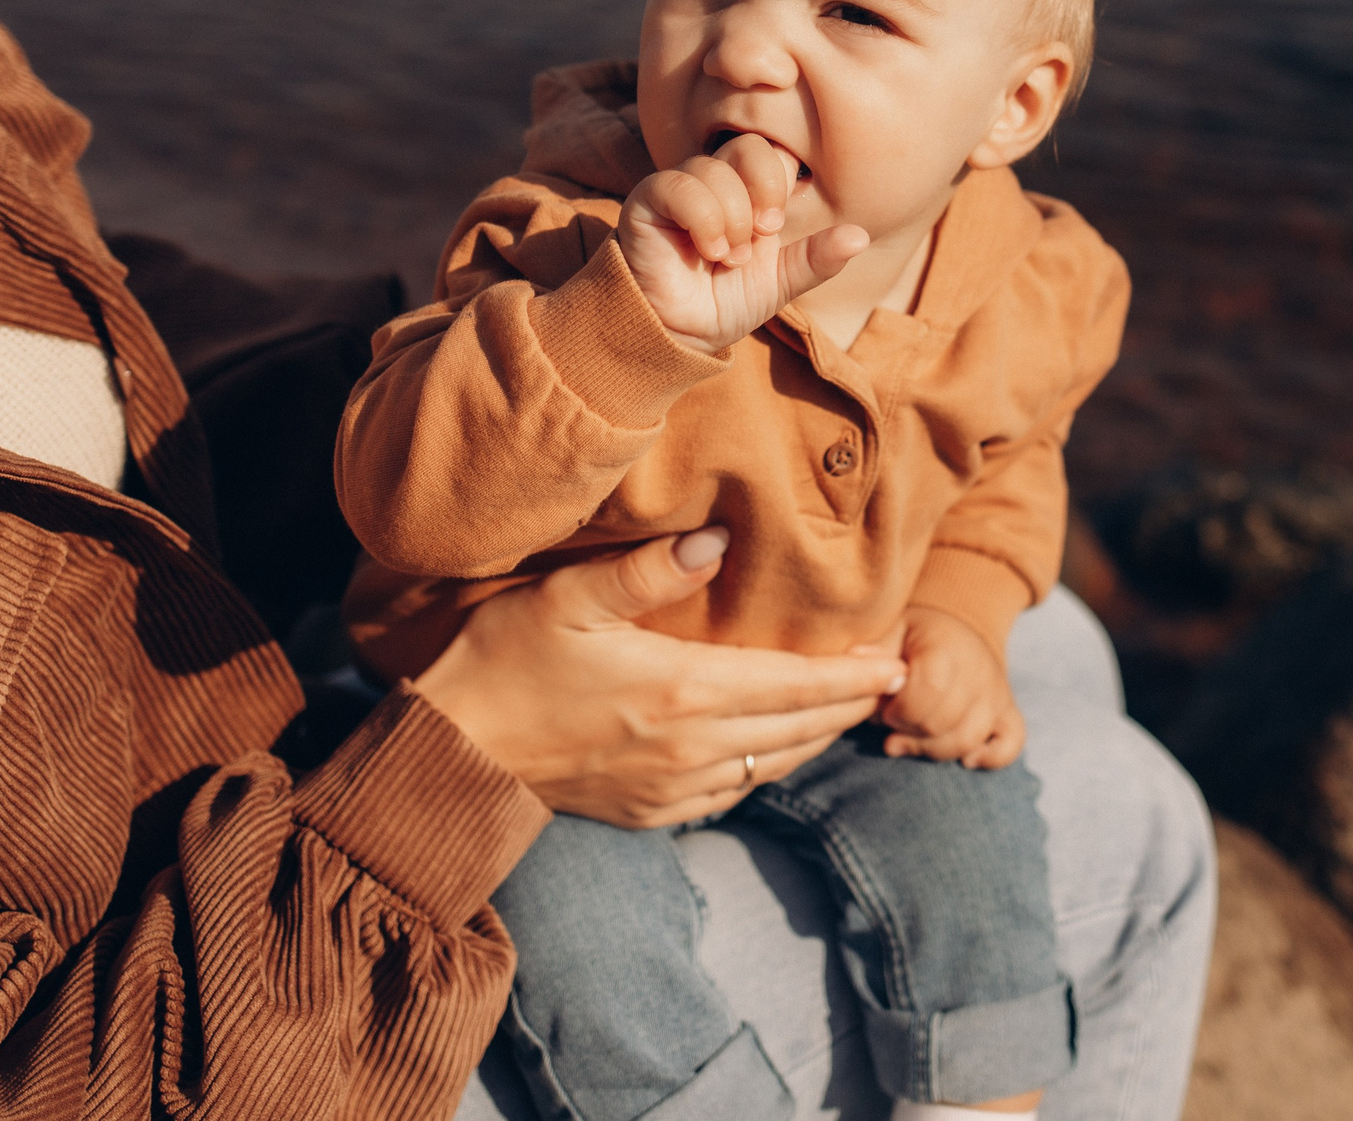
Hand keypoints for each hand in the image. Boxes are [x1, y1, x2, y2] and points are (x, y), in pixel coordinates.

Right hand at [414, 527, 908, 826]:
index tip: (900, 658)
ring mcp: (671, 789)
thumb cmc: (503, 661)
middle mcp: (690, 748)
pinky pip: (732, 794)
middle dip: (850, 703)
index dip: (853, 674)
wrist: (452, 754)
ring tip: (847, 709)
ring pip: (773, 766)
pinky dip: (768, 768)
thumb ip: (648, 568)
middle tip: (893, 678)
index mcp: (681, 690)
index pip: (795, 683)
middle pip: (798, 728)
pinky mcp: (649, 813)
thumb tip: (719, 539)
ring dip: (816, 737)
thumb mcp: (568, 597)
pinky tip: (774, 750)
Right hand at [619, 133, 868, 353]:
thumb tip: (860, 236)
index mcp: (748, 192)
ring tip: (727, 257)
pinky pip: (680, 185)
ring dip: (732, 222)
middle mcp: (714, 181)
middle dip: (764, 192)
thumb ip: (817, 258)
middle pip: (750, 147)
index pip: (774, 153)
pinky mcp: (648, 199)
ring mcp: (680, 186)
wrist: (678, 334)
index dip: (781, 184)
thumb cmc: (724, 304)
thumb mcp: (780, 283)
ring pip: (716, 170)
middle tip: (763, 234)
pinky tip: (708, 251)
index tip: (776, 226)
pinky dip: (704, 221)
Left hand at [880, 605, 1024, 768]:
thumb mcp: (891, 631)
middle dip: (908, 732)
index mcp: (946, 647)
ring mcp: (996, 693)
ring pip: (968, 739)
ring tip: (908, 742)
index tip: (884, 710)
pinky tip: (964, 760)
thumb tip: (854, 657)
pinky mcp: (1007, 712)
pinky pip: (1010, 744)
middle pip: (943, 723)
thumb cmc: (914, 636)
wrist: (957, 630)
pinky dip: (990, 757)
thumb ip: (874, 650)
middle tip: (891, 724)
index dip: (899, 712)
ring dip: (932, 750)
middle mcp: (978, 670)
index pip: (927, 694)